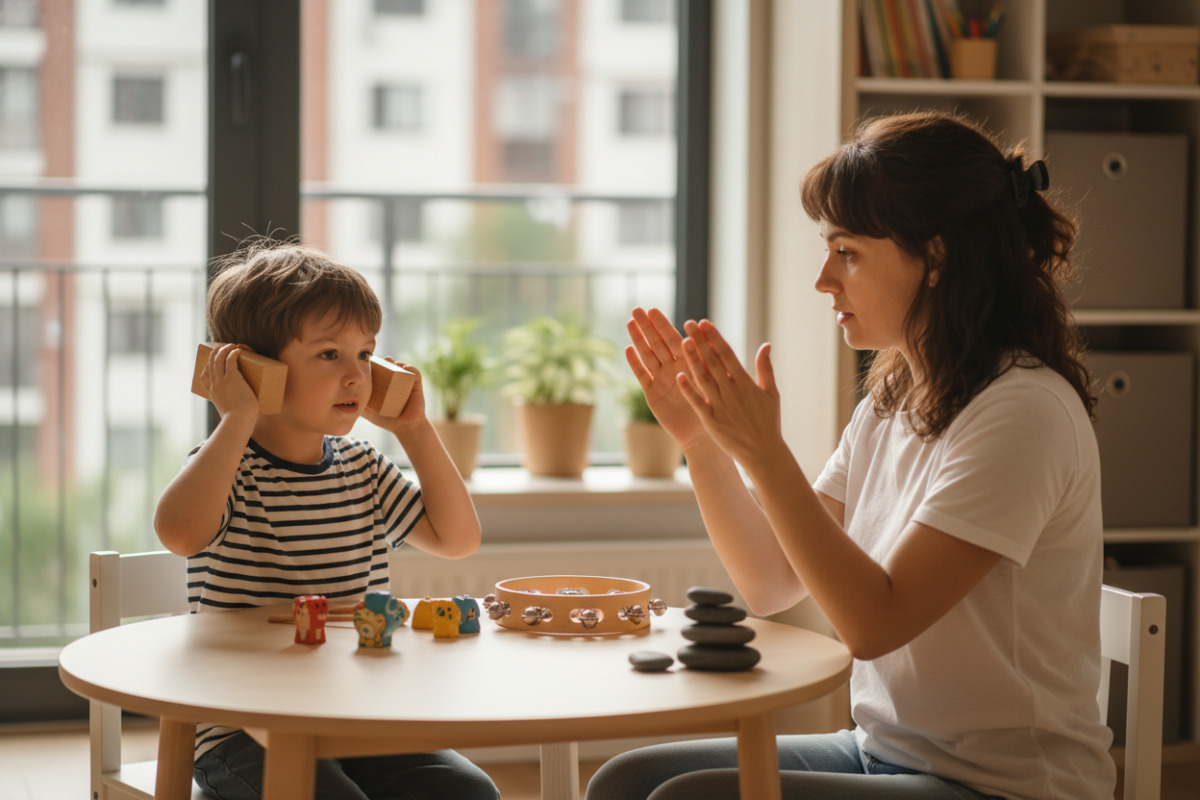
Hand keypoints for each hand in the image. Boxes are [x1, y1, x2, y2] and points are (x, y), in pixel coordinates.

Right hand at [202, 343, 258, 420]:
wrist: (238, 421)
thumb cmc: (237, 420)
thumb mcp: (229, 414)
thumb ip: (231, 411)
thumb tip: (239, 415)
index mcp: (212, 393)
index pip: (204, 376)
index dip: (208, 367)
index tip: (213, 362)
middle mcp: (215, 385)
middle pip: (211, 364)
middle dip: (216, 353)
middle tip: (223, 348)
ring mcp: (222, 381)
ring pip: (218, 359)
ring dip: (224, 349)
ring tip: (231, 345)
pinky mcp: (232, 379)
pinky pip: (230, 361)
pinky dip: (232, 353)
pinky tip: (237, 350)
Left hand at [362, 357, 428, 435]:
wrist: (404, 428)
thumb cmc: (387, 420)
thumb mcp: (369, 413)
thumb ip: (358, 406)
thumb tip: (342, 402)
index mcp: (386, 386)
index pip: (381, 372)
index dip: (377, 365)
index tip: (371, 361)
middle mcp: (396, 383)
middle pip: (392, 368)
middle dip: (387, 362)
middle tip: (383, 360)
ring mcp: (407, 384)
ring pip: (403, 368)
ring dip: (398, 363)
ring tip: (392, 362)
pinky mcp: (417, 386)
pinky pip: (415, 374)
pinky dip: (411, 368)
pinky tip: (405, 367)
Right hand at [625, 307, 710, 450]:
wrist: (702, 435)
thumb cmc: (713, 408)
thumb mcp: (713, 381)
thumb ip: (707, 359)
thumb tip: (707, 338)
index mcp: (689, 362)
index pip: (673, 339)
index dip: (662, 325)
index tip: (653, 310)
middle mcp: (673, 368)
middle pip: (657, 343)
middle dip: (647, 327)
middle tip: (637, 309)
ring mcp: (661, 380)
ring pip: (648, 356)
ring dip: (639, 340)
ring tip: (630, 323)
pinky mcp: (652, 395)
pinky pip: (642, 376)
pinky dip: (635, 364)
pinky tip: (628, 350)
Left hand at [677, 319, 783, 464]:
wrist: (763, 452)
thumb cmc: (768, 422)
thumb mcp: (771, 393)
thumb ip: (765, 368)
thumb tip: (766, 345)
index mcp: (745, 383)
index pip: (727, 354)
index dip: (714, 338)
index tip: (704, 323)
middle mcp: (732, 391)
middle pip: (713, 362)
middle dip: (701, 342)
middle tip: (688, 323)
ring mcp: (720, 405)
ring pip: (703, 378)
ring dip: (693, 360)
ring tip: (682, 342)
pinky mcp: (711, 420)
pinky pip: (697, 402)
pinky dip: (689, 389)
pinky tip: (679, 375)